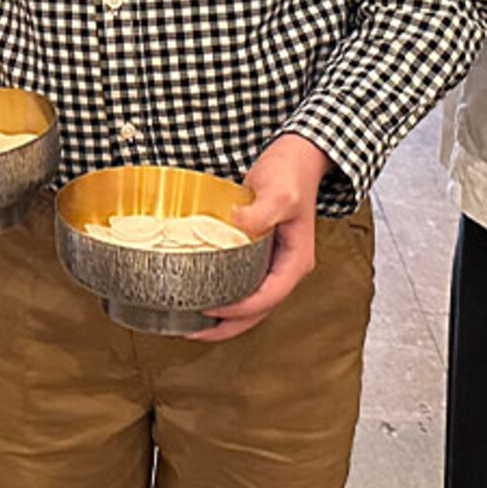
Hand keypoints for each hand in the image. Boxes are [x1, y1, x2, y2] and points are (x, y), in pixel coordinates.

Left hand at [195, 133, 329, 341]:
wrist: (294, 156)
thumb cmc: (290, 174)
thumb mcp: (279, 193)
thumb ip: (261, 213)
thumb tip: (238, 226)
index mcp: (295, 262)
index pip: (268, 298)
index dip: (240, 309)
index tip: (211, 310)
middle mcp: (285, 268)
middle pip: (258, 311)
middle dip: (227, 326)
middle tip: (192, 330)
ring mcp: (273, 263)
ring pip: (249, 302)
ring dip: (224, 316)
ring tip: (191, 321)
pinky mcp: (259, 254)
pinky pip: (241, 283)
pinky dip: (223, 293)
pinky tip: (201, 293)